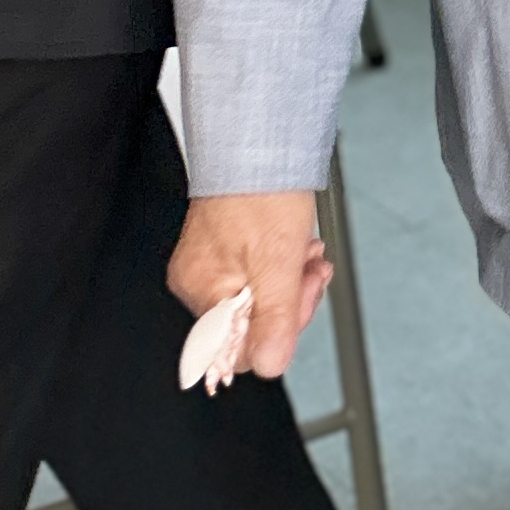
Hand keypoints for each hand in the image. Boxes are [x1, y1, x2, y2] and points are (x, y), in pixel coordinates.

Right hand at [168, 189, 332, 379]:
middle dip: (291, 300)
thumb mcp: (278, 262)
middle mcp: (198, 281)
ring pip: (258, 297)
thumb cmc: (261, 191)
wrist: (259, 143)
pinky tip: (296, 248)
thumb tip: (269, 366)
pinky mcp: (224, 248)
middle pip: (251, 322)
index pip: (238, 348)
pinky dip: (281, 264)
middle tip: (311, 274)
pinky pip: (255, 274)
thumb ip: (274, 319)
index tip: (300, 306)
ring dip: (292, 280)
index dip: (278, 333)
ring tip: (307, 254)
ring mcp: (210, 264)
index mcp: (204, 290)